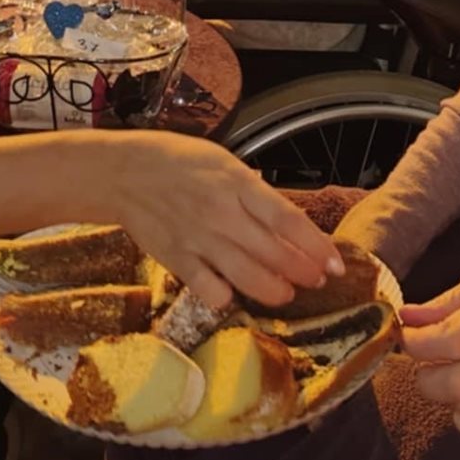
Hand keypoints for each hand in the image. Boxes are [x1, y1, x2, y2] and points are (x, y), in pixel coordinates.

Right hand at [101, 131, 343, 308]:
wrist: (124, 172)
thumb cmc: (177, 160)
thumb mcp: (223, 161)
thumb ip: (254, 190)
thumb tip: (285, 219)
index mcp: (237, 184)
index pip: (288, 221)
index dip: (317, 247)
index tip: (336, 264)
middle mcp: (222, 214)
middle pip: (276, 255)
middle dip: (304, 273)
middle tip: (316, 279)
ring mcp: (199, 241)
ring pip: (249, 279)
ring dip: (276, 291)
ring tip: (286, 292)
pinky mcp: (178, 261)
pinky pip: (211, 291)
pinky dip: (228, 298)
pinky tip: (235, 293)